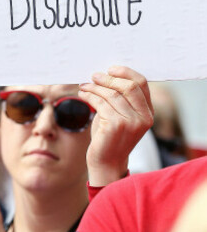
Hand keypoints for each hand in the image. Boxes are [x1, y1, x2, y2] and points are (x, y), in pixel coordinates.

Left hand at [79, 66, 153, 186]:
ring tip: (84, 86)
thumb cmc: (109, 137)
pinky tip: (83, 94)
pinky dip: (90, 95)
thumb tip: (104, 75)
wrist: (106, 163)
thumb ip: (119, 98)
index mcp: (148, 113)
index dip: (126, 72)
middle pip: (128, 86)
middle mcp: (143, 117)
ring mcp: (131, 122)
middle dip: (109, 78)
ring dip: (95, 87)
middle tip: (94, 76)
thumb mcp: (119, 115)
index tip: (110, 69)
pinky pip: (100, 103)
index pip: (142, 84)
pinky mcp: (115, 126)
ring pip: (111, 94)